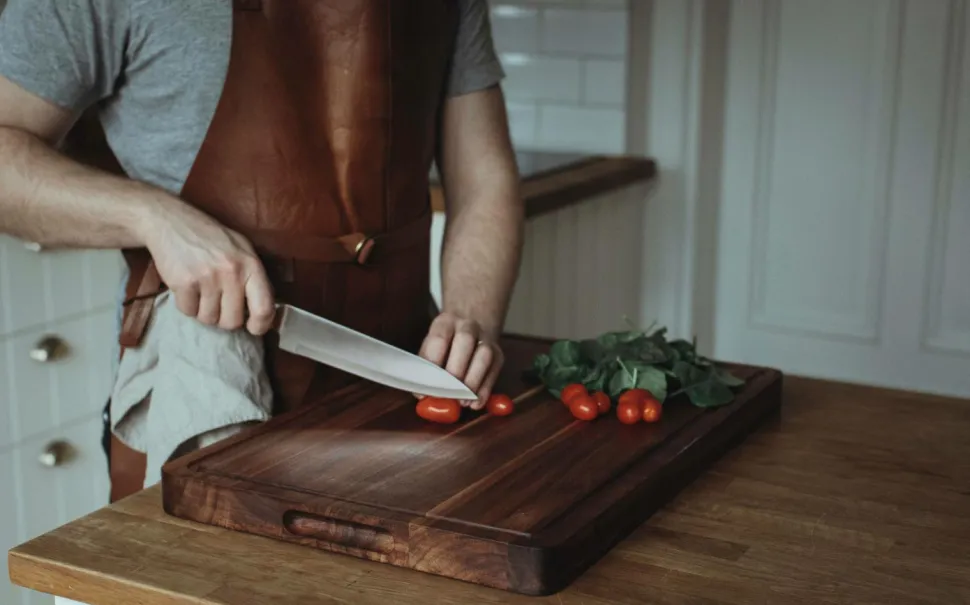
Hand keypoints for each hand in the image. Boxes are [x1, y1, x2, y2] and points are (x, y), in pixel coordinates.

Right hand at [140, 198, 275, 335]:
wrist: (171, 221)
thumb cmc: (210, 237)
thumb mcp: (241, 249)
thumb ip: (253, 277)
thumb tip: (263, 311)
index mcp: (251, 265)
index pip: (264, 308)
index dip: (261, 325)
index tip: (253, 328)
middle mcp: (232, 272)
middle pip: (232, 321)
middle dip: (224, 317)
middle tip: (218, 302)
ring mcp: (207, 278)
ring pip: (209, 319)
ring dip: (203, 311)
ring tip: (201, 290)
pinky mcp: (184, 283)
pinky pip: (188, 312)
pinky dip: (186, 304)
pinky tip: (187, 286)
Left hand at [418, 312, 503, 409]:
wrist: (473, 321)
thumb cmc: (446, 342)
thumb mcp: (431, 345)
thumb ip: (426, 366)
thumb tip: (422, 395)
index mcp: (445, 322)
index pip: (439, 339)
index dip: (432, 365)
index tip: (426, 388)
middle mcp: (467, 326)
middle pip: (465, 341)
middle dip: (455, 372)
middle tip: (447, 394)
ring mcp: (486, 338)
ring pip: (484, 355)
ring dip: (473, 381)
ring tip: (462, 401)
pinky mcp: (498, 354)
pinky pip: (494, 371)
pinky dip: (485, 390)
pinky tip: (475, 403)